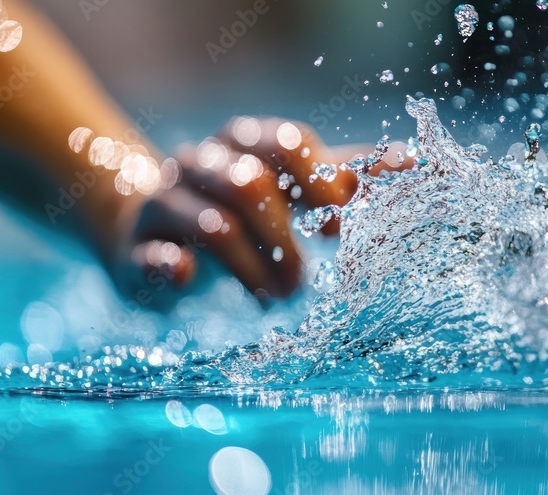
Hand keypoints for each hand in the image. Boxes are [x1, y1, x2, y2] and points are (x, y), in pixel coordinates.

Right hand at [114, 117, 406, 303]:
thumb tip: (412, 164)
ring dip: (251, 268)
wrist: (151, 230)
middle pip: (249, 184)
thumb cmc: (237, 209)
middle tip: (303, 285)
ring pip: (212, 223)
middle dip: (286, 238)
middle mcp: (201, 162)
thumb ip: (343, 176)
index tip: (338, 228)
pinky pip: (153, 255)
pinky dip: (173, 267)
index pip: (285, 143)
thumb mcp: (288, 188)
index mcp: (243, 141)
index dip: (318, 183)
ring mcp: (164, 201)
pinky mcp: (135, 247)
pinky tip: (190, 281)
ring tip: (273, 300)